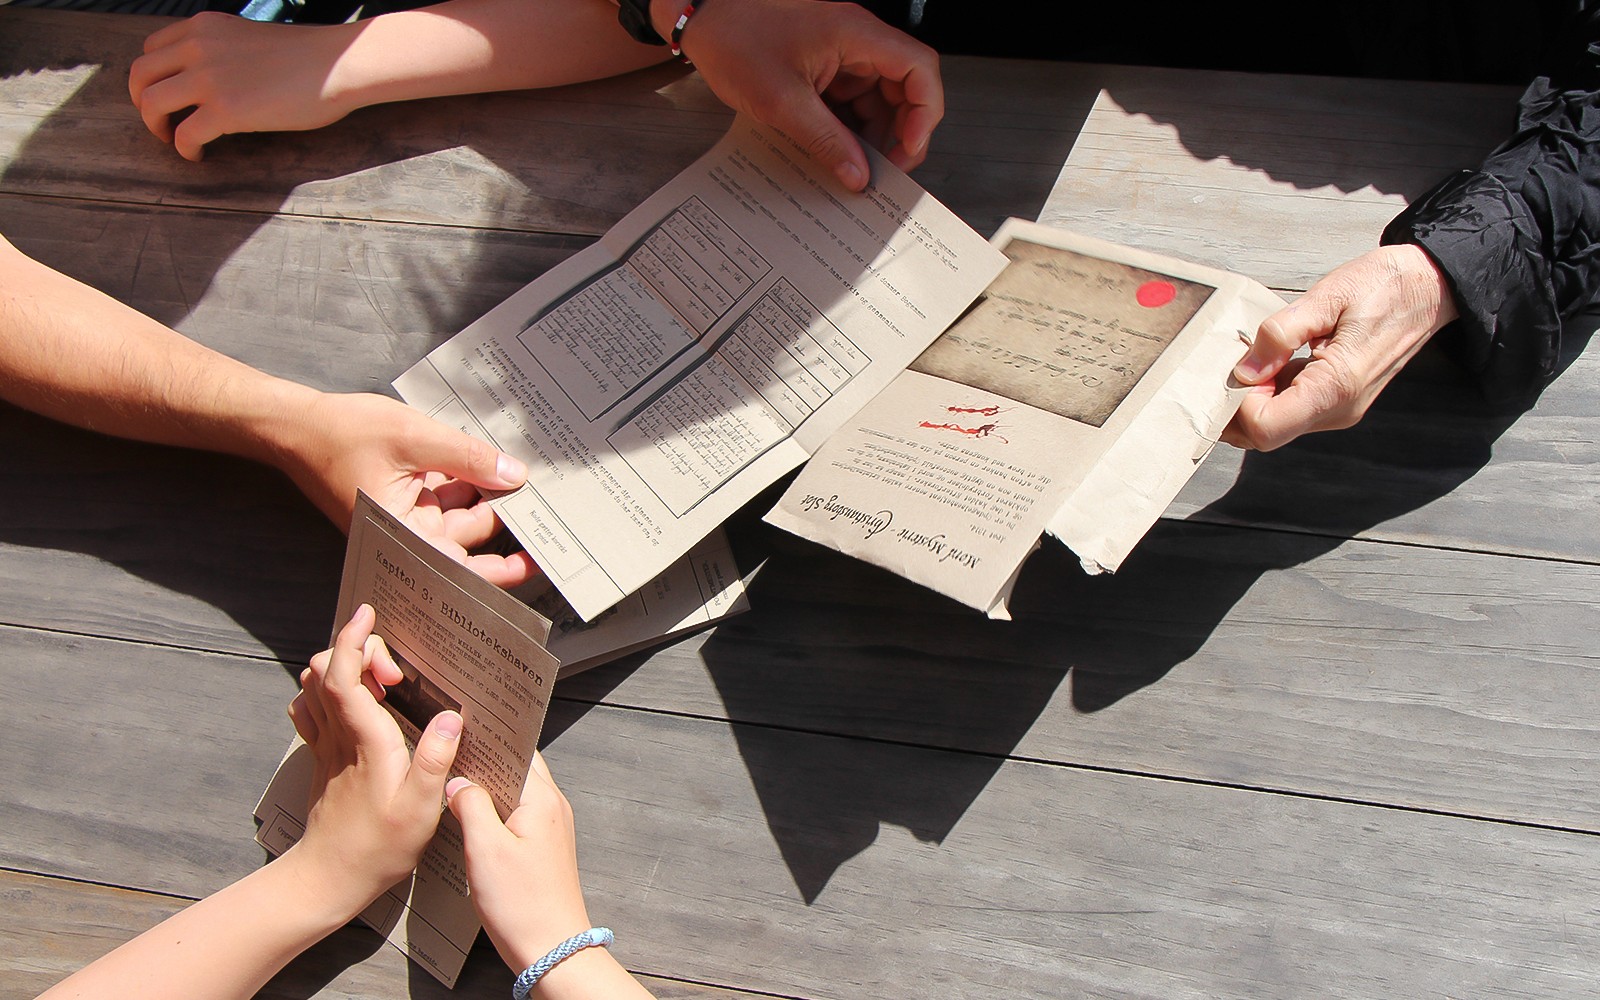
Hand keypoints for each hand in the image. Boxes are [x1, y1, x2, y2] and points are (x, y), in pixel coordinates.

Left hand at [129, 13, 361, 161]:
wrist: (337, 64)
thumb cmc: (309, 57)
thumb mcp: (251, 38)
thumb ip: (225, 50)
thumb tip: (221, 79)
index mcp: (204, 27)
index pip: (153, 48)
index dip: (152, 75)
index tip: (165, 93)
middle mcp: (197, 47)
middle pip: (141, 75)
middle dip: (142, 102)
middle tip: (159, 122)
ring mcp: (208, 78)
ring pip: (152, 104)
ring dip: (155, 126)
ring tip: (172, 140)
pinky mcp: (225, 110)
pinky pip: (184, 135)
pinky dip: (184, 150)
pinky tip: (198, 155)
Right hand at [277, 391, 539, 587]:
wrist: (296, 425)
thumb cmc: (341, 435)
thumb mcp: (415, 437)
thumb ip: (468, 457)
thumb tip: (514, 475)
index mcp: (403, 535)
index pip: (461, 568)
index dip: (502, 569)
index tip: (537, 562)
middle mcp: (406, 534)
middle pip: (468, 540)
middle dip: (504, 522)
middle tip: (546, 510)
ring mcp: (407, 517)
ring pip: (462, 515)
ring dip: (488, 494)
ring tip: (526, 474)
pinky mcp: (407, 499)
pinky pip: (447, 496)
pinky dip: (467, 480)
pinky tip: (493, 462)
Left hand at [285, 604, 462, 914]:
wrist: (328, 879)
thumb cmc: (376, 848)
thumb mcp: (420, 808)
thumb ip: (435, 758)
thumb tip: (453, 717)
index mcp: (364, 741)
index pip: (344, 675)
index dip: (352, 639)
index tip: (368, 616)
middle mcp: (337, 736)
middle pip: (325, 670)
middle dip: (354, 650)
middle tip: (392, 671)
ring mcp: (324, 746)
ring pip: (312, 686)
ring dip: (339, 667)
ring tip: (376, 678)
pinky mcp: (321, 758)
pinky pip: (309, 709)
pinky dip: (323, 691)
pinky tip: (349, 702)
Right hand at [446, 755, 591, 971]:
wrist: (552, 949)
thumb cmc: (522, 906)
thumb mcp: (485, 850)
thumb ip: (470, 806)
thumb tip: (458, 783)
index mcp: (542, 799)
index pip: (516, 749)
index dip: (488, 738)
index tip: (460, 730)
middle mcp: (552, 806)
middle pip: (516, 768)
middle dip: (484, 762)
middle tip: (450, 757)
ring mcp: (550, 826)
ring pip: (514, 792)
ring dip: (487, 789)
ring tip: (455, 786)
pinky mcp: (543, 846)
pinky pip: (516, 815)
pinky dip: (494, 812)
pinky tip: (471, 821)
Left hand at [665, 0, 941, 190]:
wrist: (700, 17)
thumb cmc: (734, 39)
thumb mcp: (781, 102)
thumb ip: (826, 142)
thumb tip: (858, 176)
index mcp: (857, 34)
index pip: (919, 68)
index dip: (924, 112)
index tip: (908, 149)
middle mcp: (857, 41)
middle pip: (903, 88)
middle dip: (898, 132)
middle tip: (882, 173)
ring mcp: (841, 54)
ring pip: (877, 100)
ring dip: (872, 136)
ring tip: (854, 169)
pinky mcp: (823, 67)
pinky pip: (850, 101)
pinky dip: (848, 129)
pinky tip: (836, 154)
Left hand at [1223, 244, 1459, 450]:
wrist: (1429, 287)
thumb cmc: (1383, 285)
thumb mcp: (1327, 296)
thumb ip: (1281, 333)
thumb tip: (1244, 369)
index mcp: (1337, 386)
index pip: (1266, 427)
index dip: (1238, 405)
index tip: (1236, 370)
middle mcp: (1339, 409)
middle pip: (1266, 435)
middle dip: (1237, 408)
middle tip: (1233, 365)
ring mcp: (1340, 409)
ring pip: (1276, 426)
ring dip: (1252, 400)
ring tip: (1253, 358)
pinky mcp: (1338, 401)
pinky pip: (1292, 411)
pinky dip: (1270, 394)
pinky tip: (1270, 362)